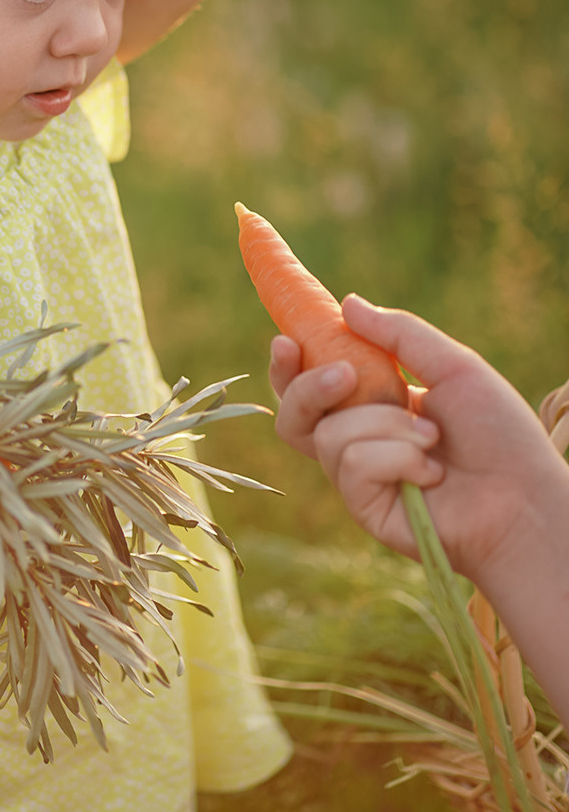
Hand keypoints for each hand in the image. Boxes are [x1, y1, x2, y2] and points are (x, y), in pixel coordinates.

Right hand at [270, 296, 567, 583]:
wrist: (524, 498)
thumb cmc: (499, 434)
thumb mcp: (454, 367)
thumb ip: (400, 334)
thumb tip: (347, 303)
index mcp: (375, 405)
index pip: (315, 383)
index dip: (292, 364)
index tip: (285, 340)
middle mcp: (359, 441)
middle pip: (294, 415)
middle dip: (308, 388)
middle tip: (345, 375)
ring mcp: (359, 478)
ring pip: (328, 435)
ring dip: (386, 427)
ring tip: (432, 437)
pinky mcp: (364, 507)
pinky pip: (352, 465)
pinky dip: (396, 459)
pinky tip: (431, 473)